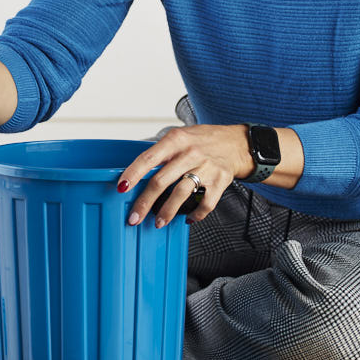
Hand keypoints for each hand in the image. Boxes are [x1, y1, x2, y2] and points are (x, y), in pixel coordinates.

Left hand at [115, 125, 251, 227]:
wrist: (237, 143)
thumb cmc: (203, 140)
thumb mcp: (180, 137)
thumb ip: (161, 152)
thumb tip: (135, 172)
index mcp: (176, 140)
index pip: (149, 158)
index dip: (133, 174)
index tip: (122, 188)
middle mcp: (190, 153)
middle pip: (161, 181)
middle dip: (144, 202)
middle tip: (134, 217)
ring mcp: (206, 168)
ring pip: (180, 194)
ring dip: (167, 212)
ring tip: (158, 222)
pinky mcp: (220, 181)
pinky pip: (205, 204)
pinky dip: (196, 214)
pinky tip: (188, 218)